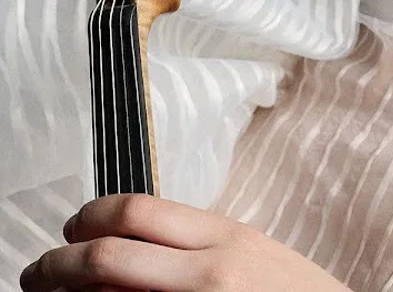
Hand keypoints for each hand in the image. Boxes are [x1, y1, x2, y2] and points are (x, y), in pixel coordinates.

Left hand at [19, 193, 351, 291]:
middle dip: (54, 267)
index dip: (87, 220)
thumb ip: (203, 249)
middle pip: (104, 257)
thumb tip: (138, 249)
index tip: (71, 231)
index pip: (134, 212)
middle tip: (39, 274)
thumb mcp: (258, 259)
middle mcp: (205, 275)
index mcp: (225, 240)